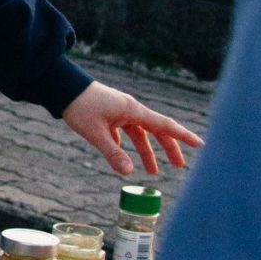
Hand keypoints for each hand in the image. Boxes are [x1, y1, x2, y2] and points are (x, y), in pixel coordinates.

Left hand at [60, 80, 201, 177]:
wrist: (61, 86)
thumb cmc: (79, 106)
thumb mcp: (95, 133)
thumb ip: (113, 153)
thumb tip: (128, 173)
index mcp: (132, 111)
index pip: (164, 125)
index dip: (183, 137)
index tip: (200, 145)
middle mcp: (130, 110)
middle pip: (156, 130)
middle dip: (168, 148)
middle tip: (179, 166)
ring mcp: (120, 111)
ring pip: (140, 133)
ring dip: (147, 151)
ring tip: (152, 171)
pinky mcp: (109, 114)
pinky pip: (124, 131)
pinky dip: (126, 145)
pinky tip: (122, 156)